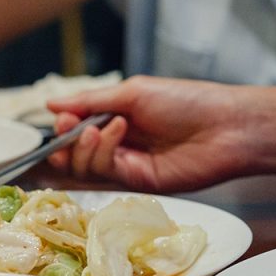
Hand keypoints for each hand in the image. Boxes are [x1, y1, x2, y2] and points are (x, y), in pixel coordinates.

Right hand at [46, 76, 252, 191]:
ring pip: (86, 166)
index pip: (77, 127)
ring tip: (98, 127)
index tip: (62, 118)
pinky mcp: (138, 182)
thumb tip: (50, 103)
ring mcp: (128, 165)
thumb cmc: (186, 102)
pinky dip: (103, 152)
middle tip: (70, 128)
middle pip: (75, 153)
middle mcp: (120, 143)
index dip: (65, 126)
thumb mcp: (133, 92)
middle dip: (67, 142)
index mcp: (118, 117)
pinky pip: (107, 173)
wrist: (226, 127)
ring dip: (85, 147)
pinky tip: (117, 132)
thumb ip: (91, 100)